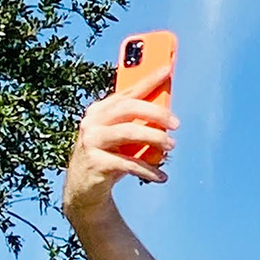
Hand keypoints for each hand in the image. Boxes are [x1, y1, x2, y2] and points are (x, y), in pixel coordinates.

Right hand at [61, 64, 178, 220]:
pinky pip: (128, 163)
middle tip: (176, 124)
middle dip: (155, 112)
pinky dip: (148, 170)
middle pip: (128, 108)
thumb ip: (137, 123)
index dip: (148, 79)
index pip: (128, 90)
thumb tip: (167, 113)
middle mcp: (92, 122)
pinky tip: (161, 176)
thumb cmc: (109, 157)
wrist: (84, 191)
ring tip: (172, 145)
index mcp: (100, 110)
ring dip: (155, 138)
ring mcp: (91, 141)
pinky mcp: (96, 163)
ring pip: (129, 132)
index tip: (168, 68)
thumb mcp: (122, 138)